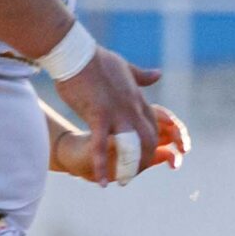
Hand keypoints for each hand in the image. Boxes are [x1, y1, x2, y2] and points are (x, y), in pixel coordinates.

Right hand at [54, 49, 163, 184]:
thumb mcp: (125, 67)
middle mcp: (132, 108)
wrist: (76, 53)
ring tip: (123, 182)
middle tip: (135, 172)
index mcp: (137, 98)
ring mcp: (117, 113)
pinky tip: (102, 182)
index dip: (154, 142)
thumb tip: (158, 74)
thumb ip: (142, 76)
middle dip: (145, 158)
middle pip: (148, 140)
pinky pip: (102, 146)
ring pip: (131, 147)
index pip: (154, 125)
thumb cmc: (96, 59)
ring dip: (129, 167)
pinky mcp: (98, 116)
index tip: (149, 154)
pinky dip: (102, 165)